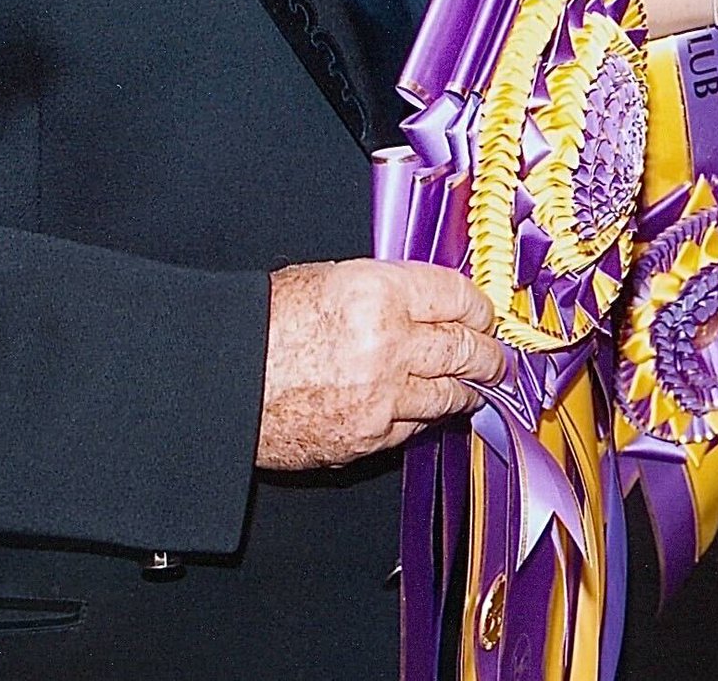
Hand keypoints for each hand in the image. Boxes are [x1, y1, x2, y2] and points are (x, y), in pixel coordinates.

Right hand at [256, 259, 502, 470]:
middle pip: (463, 348)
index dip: (478, 306)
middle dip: (487, 352)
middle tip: (495, 355)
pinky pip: (414, 427)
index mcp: (381, 294)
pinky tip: (431, 410)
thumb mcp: (332, 279)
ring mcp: (382, 396)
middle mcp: (390, 344)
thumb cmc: (265, 325)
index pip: (456, 297)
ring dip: (468, 388)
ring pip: (449, 393)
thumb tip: (427, 303)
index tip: (483, 313)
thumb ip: (388, 291)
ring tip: (477, 384)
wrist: (221, 381)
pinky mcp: (367, 437)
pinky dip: (427, 417)